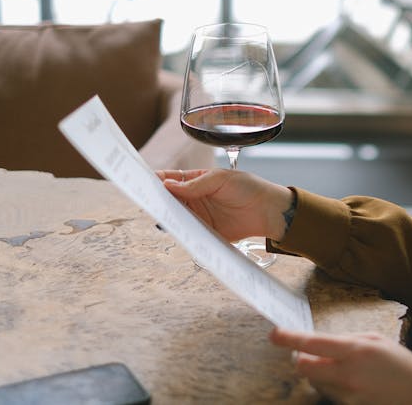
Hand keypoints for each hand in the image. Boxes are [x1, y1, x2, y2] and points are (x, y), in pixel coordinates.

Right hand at [156, 169, 292, 241]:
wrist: (268, 211)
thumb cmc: (248, 188)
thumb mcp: (220, 179)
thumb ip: (194, 184)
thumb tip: (168, 184)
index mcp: (196, 181)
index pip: (171, 179)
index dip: (157, 179)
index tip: (143, 181)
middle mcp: (194, 199)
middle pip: (169, 199)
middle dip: (157, 199)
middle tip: (145, 199)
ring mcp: (199, 216)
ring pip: (175, 216)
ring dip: (166, 215)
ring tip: (156, 213)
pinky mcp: (206, 232)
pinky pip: (188, 233)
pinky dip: (180, 231)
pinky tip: (173, 228)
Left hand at [270, 328, 411, 404]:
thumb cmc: (402, 366)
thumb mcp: (378, 341)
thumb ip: (349, 340)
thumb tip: (325, 342)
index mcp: (355, 351)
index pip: (312, 344)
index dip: (289, 338)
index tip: (274, 334)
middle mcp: (348, 375)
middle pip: (304, 368)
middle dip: (302, 359)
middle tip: (307, 353)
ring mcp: (348, 395)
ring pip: (316, 382)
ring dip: (320, 373)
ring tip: (346, 370)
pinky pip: (331, 394)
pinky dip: (334, 385)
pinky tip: (355, 382)